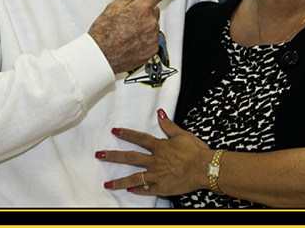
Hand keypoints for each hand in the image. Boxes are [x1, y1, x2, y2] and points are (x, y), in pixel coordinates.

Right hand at [89, 0, 184, 73]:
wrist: (100, 57)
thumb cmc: (103, 33)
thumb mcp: (113, 7)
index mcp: (140, 9)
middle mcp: (150, 22)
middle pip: (154, 11)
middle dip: (144, 12)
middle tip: (128, 19)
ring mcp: (152, 37)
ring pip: (153, 25)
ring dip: (144, 26)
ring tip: (127, 33)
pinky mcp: (152, 50)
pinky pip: (153, 39)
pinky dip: (145, 39)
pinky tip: (132, 42)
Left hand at [96, 109, 211, 195]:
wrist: (205, 168)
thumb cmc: (196, 151)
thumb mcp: (182, 134)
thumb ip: (169, 125)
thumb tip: (160, 112)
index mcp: (160, 146)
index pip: (139, 139)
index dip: (126, 134)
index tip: (115, 131)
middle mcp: (155, 160)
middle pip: (131, 158)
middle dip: (114, 156)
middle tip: (100, 155)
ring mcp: (157, 175)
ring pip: (134, 177)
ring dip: (120, 180)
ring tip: (107, 183)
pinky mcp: (163, 187)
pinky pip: (147, 189)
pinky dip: (138, 190)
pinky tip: (129, 191)